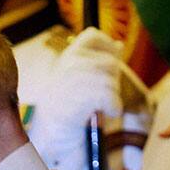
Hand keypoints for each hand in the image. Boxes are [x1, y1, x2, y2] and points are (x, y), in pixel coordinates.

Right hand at [30, 27, 123, 161]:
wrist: (50, 133)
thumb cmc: (66, 107)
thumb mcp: (78, 78)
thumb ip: (98, 61)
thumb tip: (119, 45)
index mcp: (67, 56)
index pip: (92, 36)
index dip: (107, 45)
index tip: (114, 58)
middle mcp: (69, 63)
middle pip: (109, 62)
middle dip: (113, 79)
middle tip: (103, 96)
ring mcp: (73, 79)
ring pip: (110, 81)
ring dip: (113, 96)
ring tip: (103, 107)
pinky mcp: (80, 96)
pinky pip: (110, 95)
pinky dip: (114, 107)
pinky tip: (108, 113)